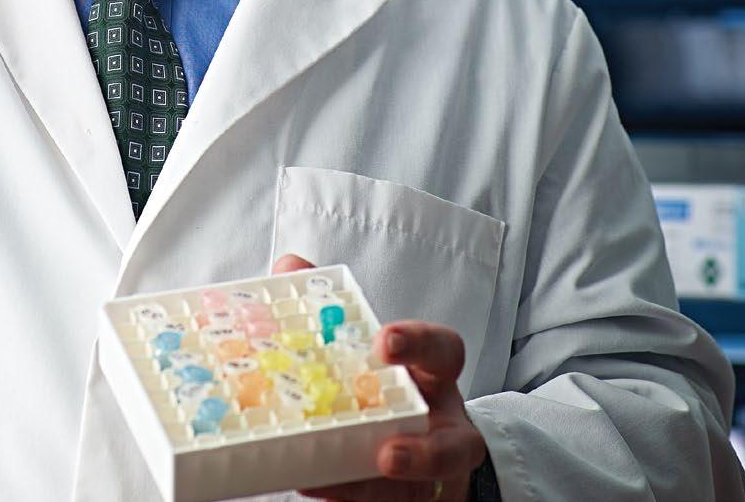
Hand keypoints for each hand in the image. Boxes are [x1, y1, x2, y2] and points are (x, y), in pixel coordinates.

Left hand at [272, 254, 485, 501]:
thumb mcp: (365, 342)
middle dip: (425, 453)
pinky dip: (349, 499)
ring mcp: (432, 470)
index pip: (443, 351)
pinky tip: (312, 486)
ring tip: (330, 484)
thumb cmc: (387, 381)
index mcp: (431, 374)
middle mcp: (441, 424)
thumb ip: (329, 304)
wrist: (420, 443)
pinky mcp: (413, 498)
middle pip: (454, 445)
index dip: (420, 345)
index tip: (384, 341)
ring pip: (421, 492)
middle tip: (386, 452)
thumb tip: (290, 267)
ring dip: (376, 490)